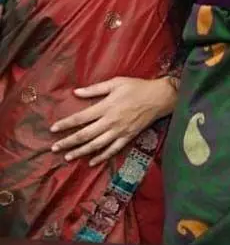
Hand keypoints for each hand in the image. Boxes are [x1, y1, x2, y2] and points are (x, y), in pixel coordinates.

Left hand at [50, 77, 174, 165]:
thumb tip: (76, 92)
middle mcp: (110, 122)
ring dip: (80, 152)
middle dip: (68, 142)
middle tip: (55, 148)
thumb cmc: (137, 87)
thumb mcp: (116, 83)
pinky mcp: (128, 137)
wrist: (160, 97)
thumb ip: (95, 89)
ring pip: (96, 145)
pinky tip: (92, 162)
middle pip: (85, 135)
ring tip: (68, 157)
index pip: (80, 118)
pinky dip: (102, 157)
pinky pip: (113, 150)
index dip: (66, 124)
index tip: (53, 129)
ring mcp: (119, 131)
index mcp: (106, 107)